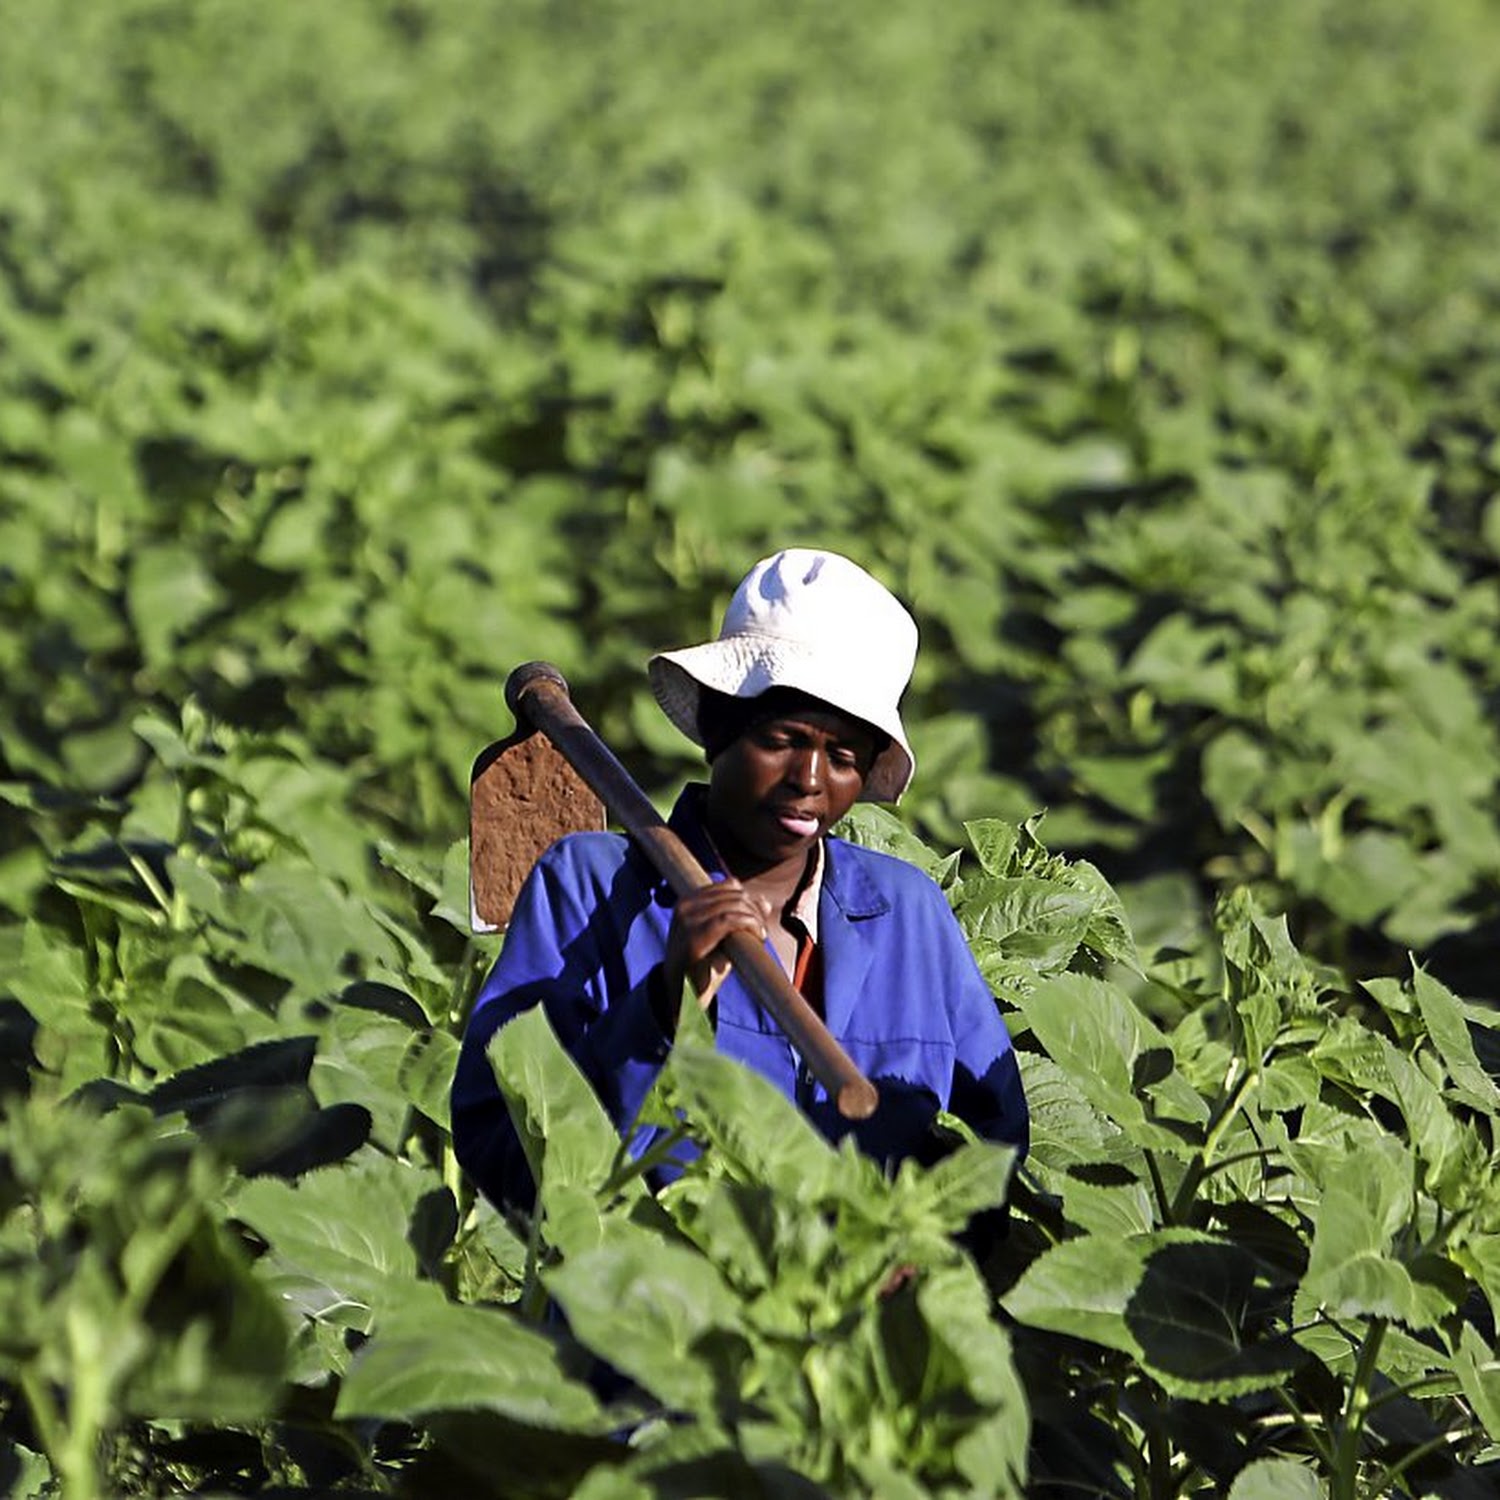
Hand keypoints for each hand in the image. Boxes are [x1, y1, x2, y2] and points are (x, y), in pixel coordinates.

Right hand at [664, 880, 771, 1008]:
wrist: (680, 996)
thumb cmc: (702, 967)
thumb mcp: (720, 937)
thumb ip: (738, 917)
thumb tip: (765, 902)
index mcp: (687, 902)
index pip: (727, 885)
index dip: (749, 898)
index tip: (760, 916)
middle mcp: (684, 906)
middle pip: (733, 894)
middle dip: (754, 909)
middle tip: (762, 929)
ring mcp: (686, 920)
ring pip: (733, 905)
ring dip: (754, 918)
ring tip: (760, 935)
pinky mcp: (693, 936)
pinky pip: (730, 919)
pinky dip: (749, 924)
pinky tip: (758, 936)